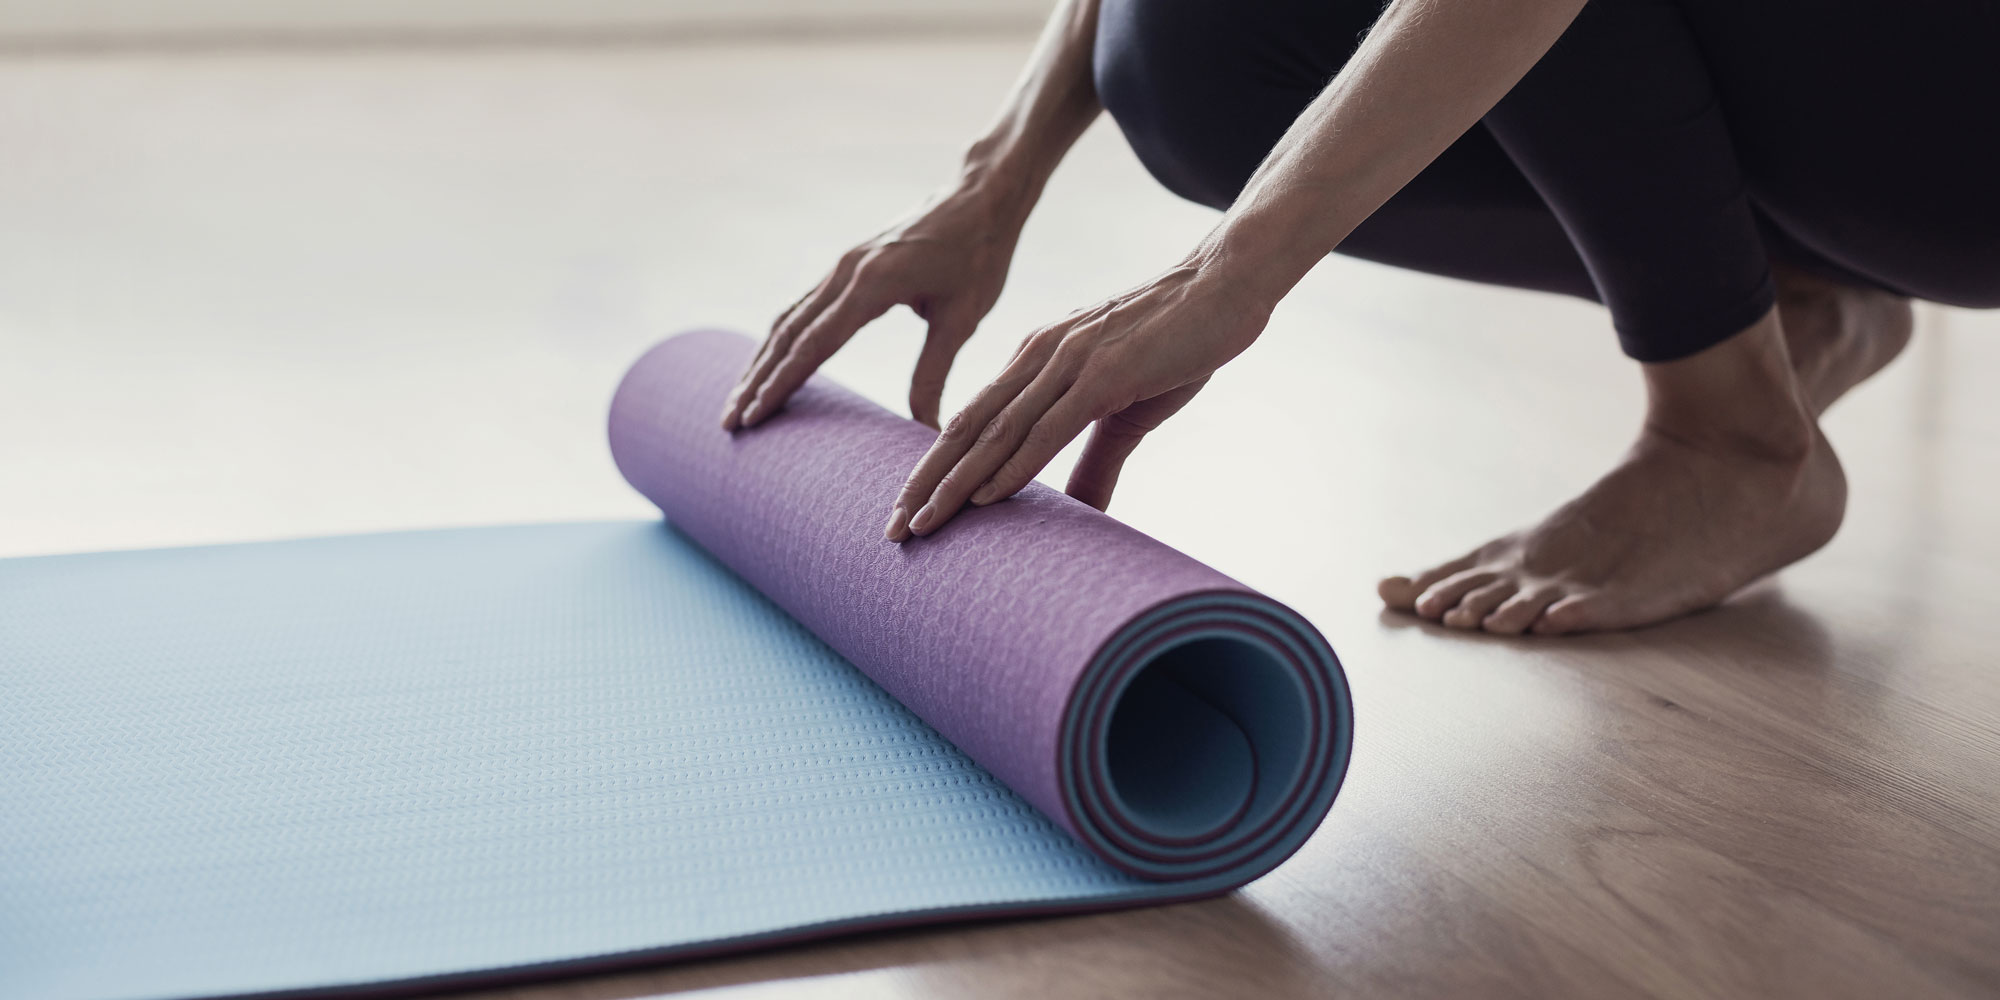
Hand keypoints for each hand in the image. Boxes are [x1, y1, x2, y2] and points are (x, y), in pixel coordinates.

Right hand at [721, 186, 1024, 431]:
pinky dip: (780, 339)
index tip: (755, 416)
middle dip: (756, 380)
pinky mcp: (847, 265)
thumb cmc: (980, 255)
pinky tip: (769, 363)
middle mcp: (846, 272)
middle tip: (730, 422)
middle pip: (787, 334)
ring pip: (788, 319)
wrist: (979, 197)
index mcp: (873, 284)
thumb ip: (934, 372)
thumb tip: (926, 429)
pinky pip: (802, 307)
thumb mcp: (963, 318)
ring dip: (761, 361)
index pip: (814, 343)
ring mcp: (842, 266)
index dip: (782, 383)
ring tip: (739, 401)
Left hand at [883, 260, 1270, 540]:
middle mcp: (1039, 356)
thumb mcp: (1126, 408)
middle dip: (925, 482)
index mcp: (1036, 359)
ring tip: (921, 524)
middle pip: (968, 428)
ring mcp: (1069, 362)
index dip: (935, 467)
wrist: (1226, 284)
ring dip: (956, 483)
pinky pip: (1049, 427)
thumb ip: (1095, 460)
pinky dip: (1015, 465)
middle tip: (891, 531)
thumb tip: (1076, 512)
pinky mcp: (1105, 372)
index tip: (907, 510)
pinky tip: (988, 498)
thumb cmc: (1177, 341)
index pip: (973, 420)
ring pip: (998, 432)